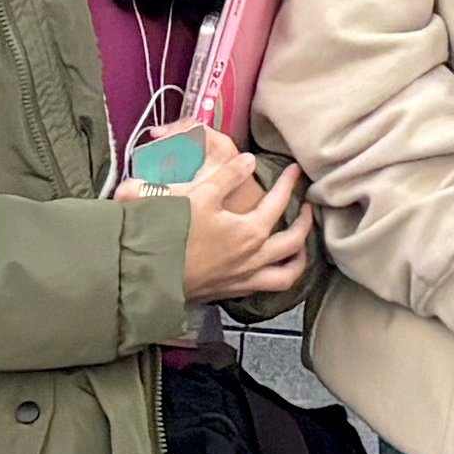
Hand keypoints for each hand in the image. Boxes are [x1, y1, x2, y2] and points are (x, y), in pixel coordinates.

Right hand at [179, 154, 309, 302]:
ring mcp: (243, 279)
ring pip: (286, 275)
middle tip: (307, 208)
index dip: (288, 183)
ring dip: (298, 259)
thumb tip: (250, 161)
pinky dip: (276, 277)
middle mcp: (253, 258)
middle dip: (305, 224)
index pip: (278, 203)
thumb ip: (227, 176)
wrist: (146, 275)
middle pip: (294, 243)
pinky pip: (265, 288)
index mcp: (250, 232)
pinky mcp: (228, 293)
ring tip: (300, 247)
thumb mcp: (199, 195)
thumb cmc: (173, 232)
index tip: (295, 170)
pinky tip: (268, 269)